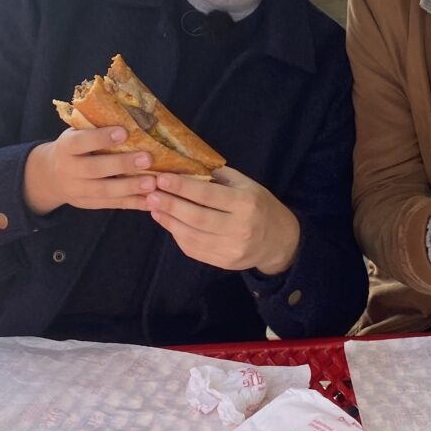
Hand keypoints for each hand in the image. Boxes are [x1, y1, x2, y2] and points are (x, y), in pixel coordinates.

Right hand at [22, 127, 157, 215]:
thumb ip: (95, 128)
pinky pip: (112, 205)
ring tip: (152, 183)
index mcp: (66, 147)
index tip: (124, 131)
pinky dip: (133, 203)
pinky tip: (151, 201)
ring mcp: (77, 190)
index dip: (101, 138)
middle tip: (147, 158)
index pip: (81, 142)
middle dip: (122, 164)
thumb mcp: (76, 133)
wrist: (50, 176)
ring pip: (104, 191)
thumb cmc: (74, 147)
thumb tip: (131, 115)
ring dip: (130, 187)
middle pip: (95, 169)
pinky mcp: (88, 204)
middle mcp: (69, 170)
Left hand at [145, 167, 301, 274]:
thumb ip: (218, 178)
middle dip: (170, 204)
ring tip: (154, 207)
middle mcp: (239, 228)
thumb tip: (184, 167)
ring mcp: (231, 249)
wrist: (280, 241)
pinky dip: (177, 235)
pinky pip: (194, 249)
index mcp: (245, 203)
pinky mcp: (224, 263)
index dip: (182, 187)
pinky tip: (168, 222)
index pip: (207, 195)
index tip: (161, 178)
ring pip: (191, 236)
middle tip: (150, 194)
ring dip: (168, 221)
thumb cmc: (260, 206)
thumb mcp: (247, 185)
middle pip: (196, 217)